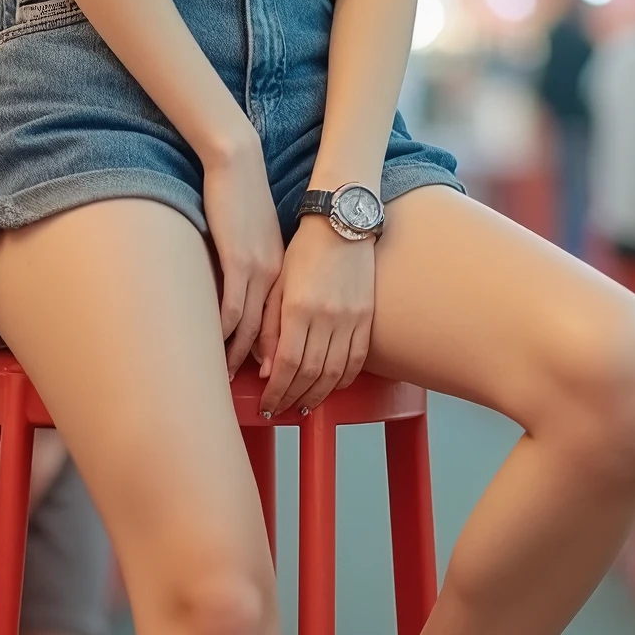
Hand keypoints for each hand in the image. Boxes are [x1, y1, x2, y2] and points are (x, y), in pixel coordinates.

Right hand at [201, 130, 285, 373]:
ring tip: (228, 381)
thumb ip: (261, 274)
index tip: (280, 386)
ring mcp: (259, 270)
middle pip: (276, 335)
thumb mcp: (260, 243)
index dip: (285, 361)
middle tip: (264, 398)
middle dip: (272, 370)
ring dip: (240, 357)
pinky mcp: (238, 261)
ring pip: (252, 327)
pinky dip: (223, 332)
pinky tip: (215, 349)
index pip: (288, 328)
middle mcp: (278, 277)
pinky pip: (232, 306)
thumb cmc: (246, 201)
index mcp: (286, 275)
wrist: (240, 166)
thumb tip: (248, 307)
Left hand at [255, 216, 375, 417]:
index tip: (268, 404)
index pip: (286, 364)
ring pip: (334, 372)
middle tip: (281, 410)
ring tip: (304, 406)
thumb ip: (269, 327)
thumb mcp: (276, 285)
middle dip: (293, 398)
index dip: (277, 391)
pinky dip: (343, 379)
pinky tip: (331, 387)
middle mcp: (326, 317)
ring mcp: (350, 318)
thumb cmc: (303, 251)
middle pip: (310, 374)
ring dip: (318, 395)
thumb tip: (267, 370)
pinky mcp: (367, 316)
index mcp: (298, 308)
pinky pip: (357, 359)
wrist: (342, 224)